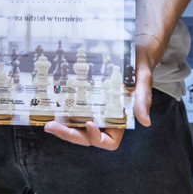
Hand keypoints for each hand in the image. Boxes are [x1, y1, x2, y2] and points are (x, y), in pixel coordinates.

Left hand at [42, 43, 157, 150]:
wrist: (131, 52)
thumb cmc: (138, 68)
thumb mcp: (143, 81)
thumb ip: (142, 100)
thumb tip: (145, 122)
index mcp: (119, 121)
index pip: (108, 141)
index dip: (96, 138)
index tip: (89, 124)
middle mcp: (104, 119)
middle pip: (85, 136)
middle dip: (68, 134)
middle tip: (52, 126)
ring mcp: (91, 110)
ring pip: (75, 127)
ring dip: (61, 127)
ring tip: (46, 120)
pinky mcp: (82, 99)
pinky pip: (70, 111)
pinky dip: (60, 112)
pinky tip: (48, 106)